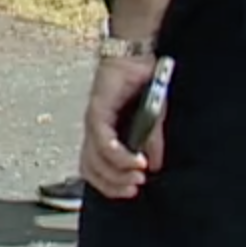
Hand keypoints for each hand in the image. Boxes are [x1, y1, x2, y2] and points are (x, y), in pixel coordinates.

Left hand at [80, 54, 160, 198]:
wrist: (136, 55)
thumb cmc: (142, 84)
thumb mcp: (153, 119)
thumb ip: (151, 142)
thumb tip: (155, 166)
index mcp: (103, 135)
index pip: (95, 170)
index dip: (110, 186)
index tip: (132, 191)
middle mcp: (93, 131)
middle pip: (90, 171)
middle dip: (112, 185)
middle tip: (134, 188)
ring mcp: (93, 121)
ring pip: (93, 160)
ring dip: (115, 174)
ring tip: (137, 176)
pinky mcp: (97, 110)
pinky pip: (103, 141)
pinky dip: (118, 155)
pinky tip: (135, 160)